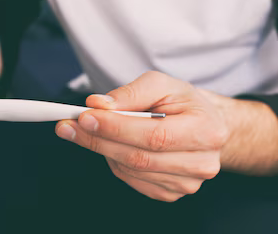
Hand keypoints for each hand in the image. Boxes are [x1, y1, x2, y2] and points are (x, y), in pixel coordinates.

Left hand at [55, 71, 232, 201]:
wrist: (205, 124)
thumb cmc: (184, 103)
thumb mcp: (163, 84)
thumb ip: (132, 93)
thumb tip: (99, 105)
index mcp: (207, 130)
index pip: (155, 135)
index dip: (117, 128)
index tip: (85, 117)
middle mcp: (202, 162)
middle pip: (140, 157)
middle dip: (100, 140)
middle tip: (71, 125)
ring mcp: (188, 183)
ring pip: (132, 171)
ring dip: (105, 150)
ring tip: (91, 131)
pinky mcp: (173, 193)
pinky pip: (133, 181)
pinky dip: (116, 162)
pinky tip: (114, 146)